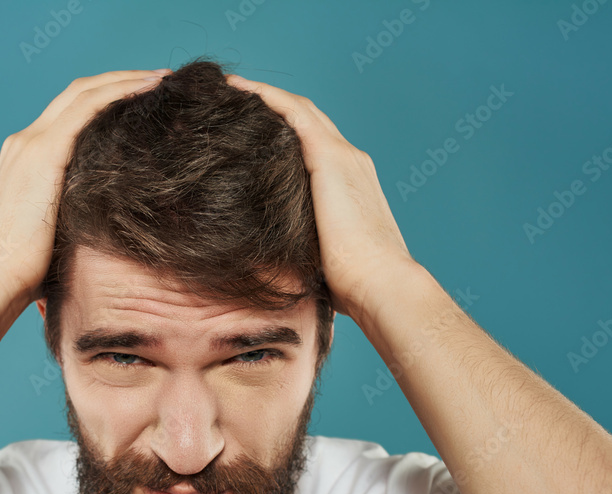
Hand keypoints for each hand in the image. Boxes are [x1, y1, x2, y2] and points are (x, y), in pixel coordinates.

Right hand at [0, 69, 170, 306]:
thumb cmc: (22, 273)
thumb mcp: (53, 232)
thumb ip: (72, 214)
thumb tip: (105, 224)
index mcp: (25, 159)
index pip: (70, 112)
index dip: (107, 98)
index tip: (142, 100)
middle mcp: (25, 142)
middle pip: (79, 92)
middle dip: (121, 80)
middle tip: (161, 81)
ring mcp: (31, 145)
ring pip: (85, 92)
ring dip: (126, 80)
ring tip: (163, 79)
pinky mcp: (43, 154)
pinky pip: (87, 108)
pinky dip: (118, 93)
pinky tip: (148, 91)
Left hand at [225, 73, 417, 320]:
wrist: (380, 283)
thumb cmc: (352, 286)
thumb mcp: (321, 257)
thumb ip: (303, 245)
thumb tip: (272, 263)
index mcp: (351, 185)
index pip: (314, 145)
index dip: (285, 131)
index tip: (254, 129)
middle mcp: (351, 162)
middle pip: (307, 119)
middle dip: (273, 106)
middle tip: (235, 100)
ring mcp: (343, 157)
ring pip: (300, 110)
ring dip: (265, 95)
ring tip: (231, 89)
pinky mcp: (331, 159)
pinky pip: (294, 114)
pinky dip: (268, 97)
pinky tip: (240, 91)